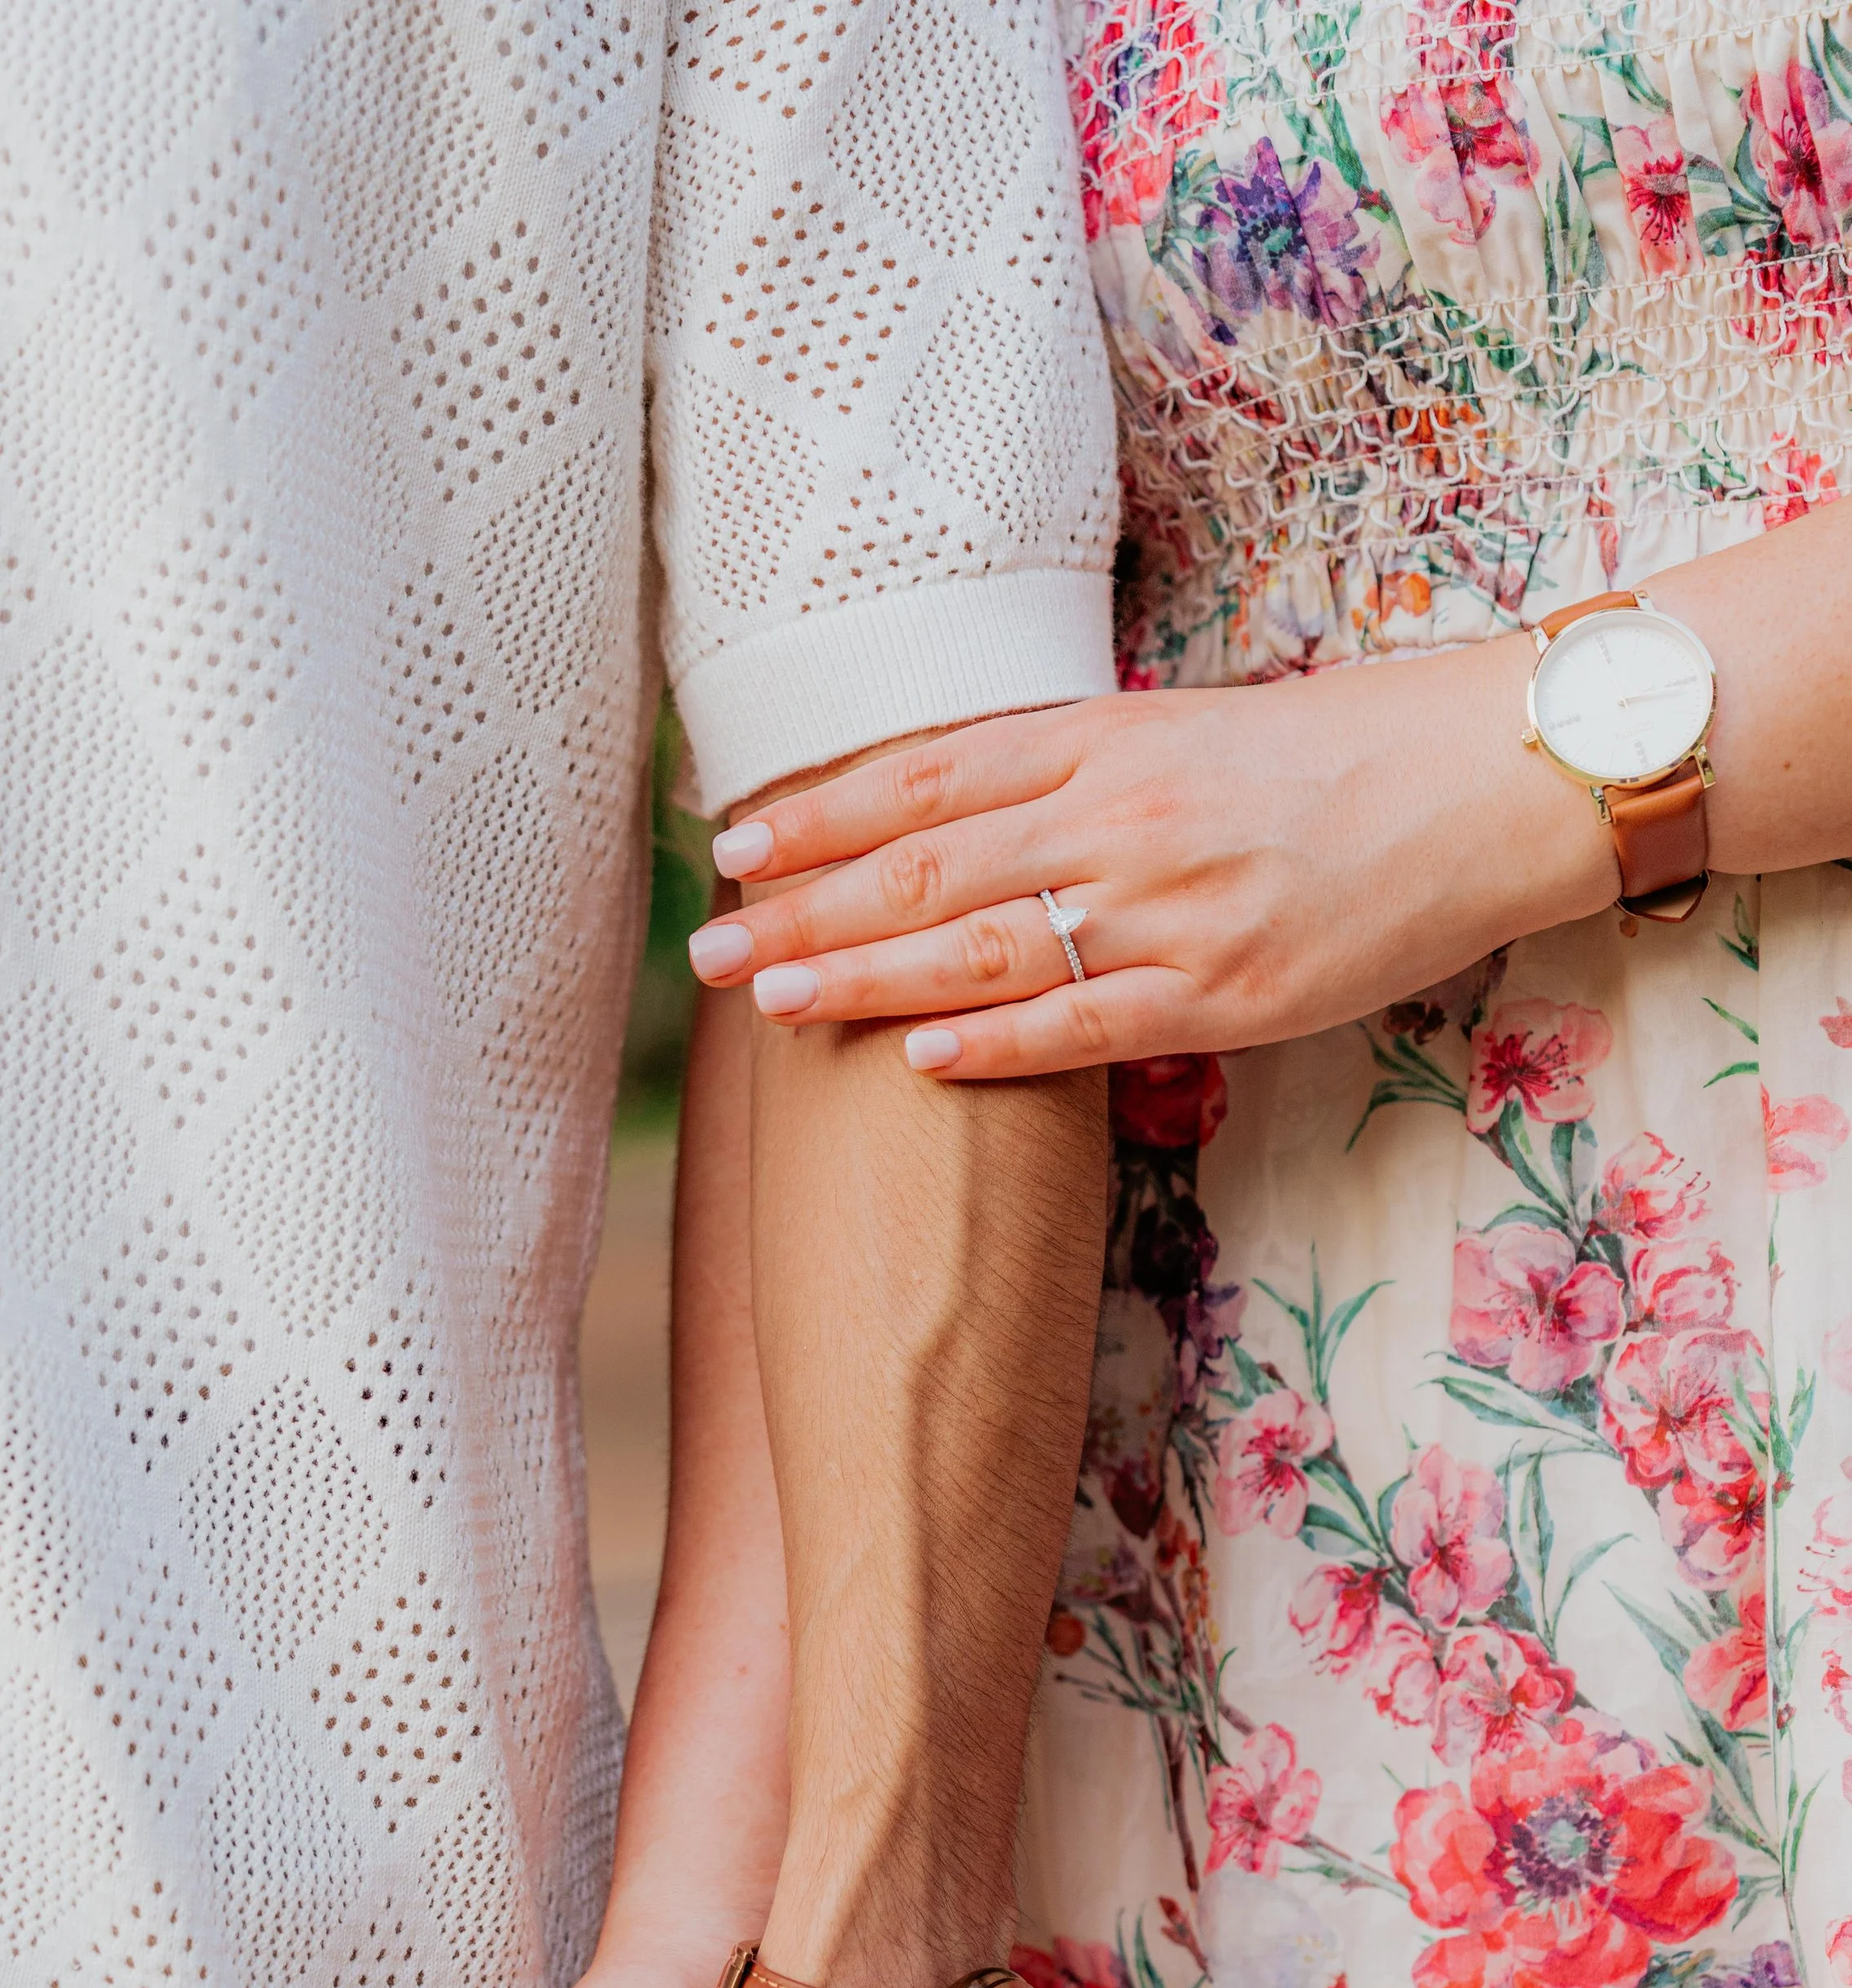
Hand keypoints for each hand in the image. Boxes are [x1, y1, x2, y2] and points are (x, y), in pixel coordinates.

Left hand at [684, 635, 1615, 1078]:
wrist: (1478, 780)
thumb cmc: (1330, 752)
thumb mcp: (1184, 730)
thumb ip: (1073, 766)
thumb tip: (957, 806)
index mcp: (1104, 739)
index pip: (926, 778)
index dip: (819, 814)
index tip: (733, 845)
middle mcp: (1118, 817)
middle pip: (923, 867)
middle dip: (803, 912)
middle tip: (706, 950)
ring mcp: (1168, 907)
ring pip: (980, 947)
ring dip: (861, 978)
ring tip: (768, 1004)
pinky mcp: (1223, 989)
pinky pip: (1083, 1023)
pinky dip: (992, 1044)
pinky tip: (911, 1058)